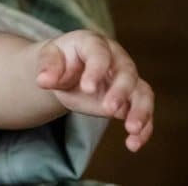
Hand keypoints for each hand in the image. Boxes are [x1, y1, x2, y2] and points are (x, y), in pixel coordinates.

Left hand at [36, 30, 153, 151]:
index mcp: (93, 43)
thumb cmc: (59, 61)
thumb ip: (47, 67)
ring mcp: (127, 79)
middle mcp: (116, 59)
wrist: (66, 71)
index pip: (99, 53)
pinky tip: (134, 144)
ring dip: (140, 111)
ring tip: (132, 130)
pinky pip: (143, 113)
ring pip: (142, 92)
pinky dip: (143, 128)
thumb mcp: (48, 59)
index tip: (87, 88)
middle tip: (109, 110)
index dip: (96, 70)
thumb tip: (43, 80)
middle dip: (120, 92)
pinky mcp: (131, 100)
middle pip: (126, 73)